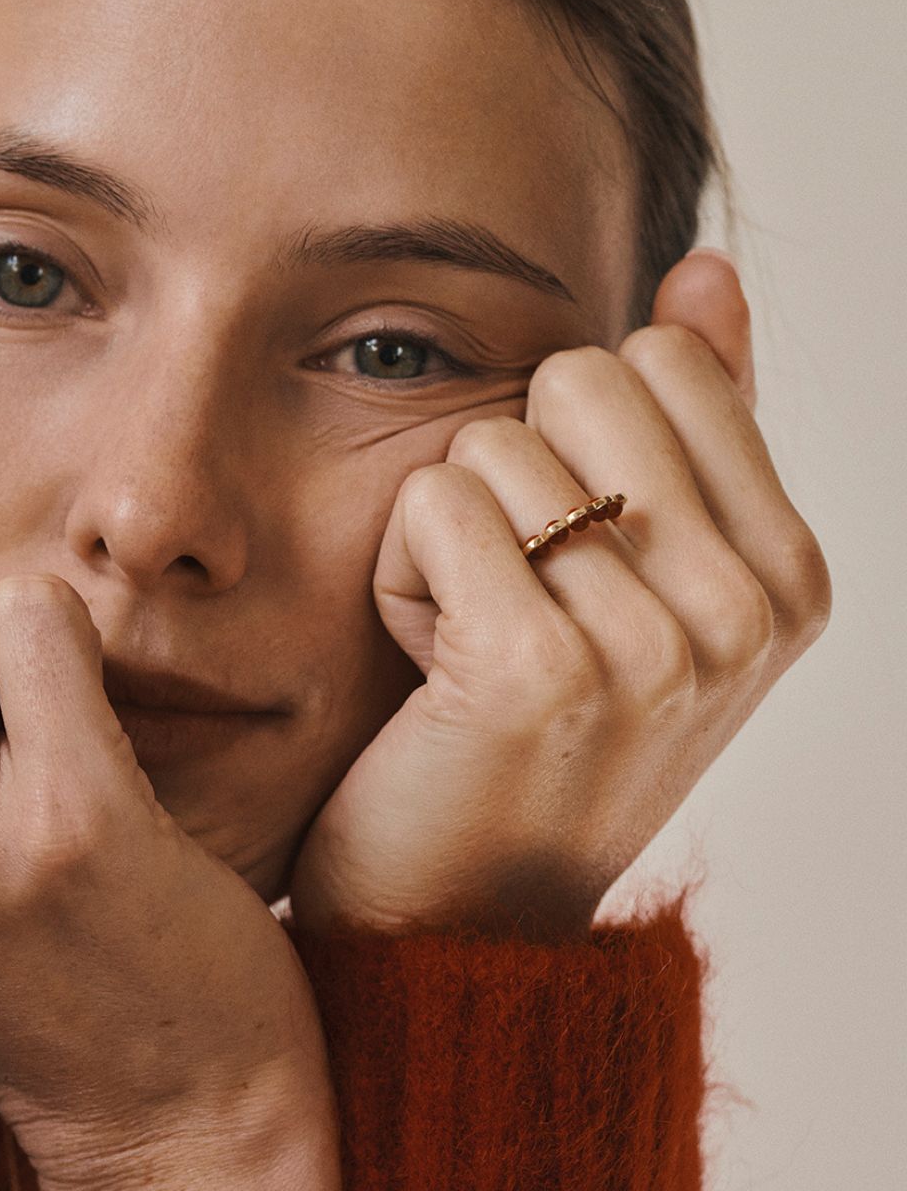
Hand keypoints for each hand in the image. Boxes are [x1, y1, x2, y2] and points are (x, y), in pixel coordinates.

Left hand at [286, 248, 833, 940]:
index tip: (572, 569)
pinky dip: (400, 574)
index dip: (575, 442)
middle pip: (578, 378)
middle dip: (509, 475)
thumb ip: (694, 427)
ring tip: (470, 650)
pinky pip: (432, 502)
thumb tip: (704, 270)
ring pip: (493, 444)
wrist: (455, 920)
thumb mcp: (643, 583)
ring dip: (446, 539)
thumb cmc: (530, 741)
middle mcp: (747, 612)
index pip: (661, 358)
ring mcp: (656, 647)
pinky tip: (429, 669)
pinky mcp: (538, 671)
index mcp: (791, 577)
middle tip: (511, 604)